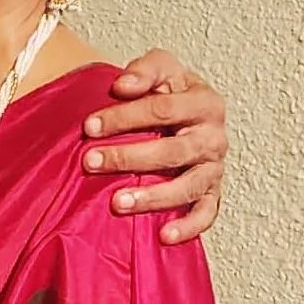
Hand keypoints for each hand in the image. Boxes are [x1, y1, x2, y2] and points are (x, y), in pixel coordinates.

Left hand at [82, 49, 227, 243]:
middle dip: (128, 157)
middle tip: (91, 162)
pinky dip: (188, 227)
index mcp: (204, 102)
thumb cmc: (171, 89)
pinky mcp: (213, 192)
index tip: (89, 126)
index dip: (124, 117)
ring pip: (188, 186)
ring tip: (117, 203)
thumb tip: (122, 86)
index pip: (162, 109)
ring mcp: (215, 168)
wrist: (191, 110)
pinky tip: (163, 235)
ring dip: (153, 197)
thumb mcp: (161, 67)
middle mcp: (214, 137)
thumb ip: (143, 71)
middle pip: (173, 151)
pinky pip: (206, 213)